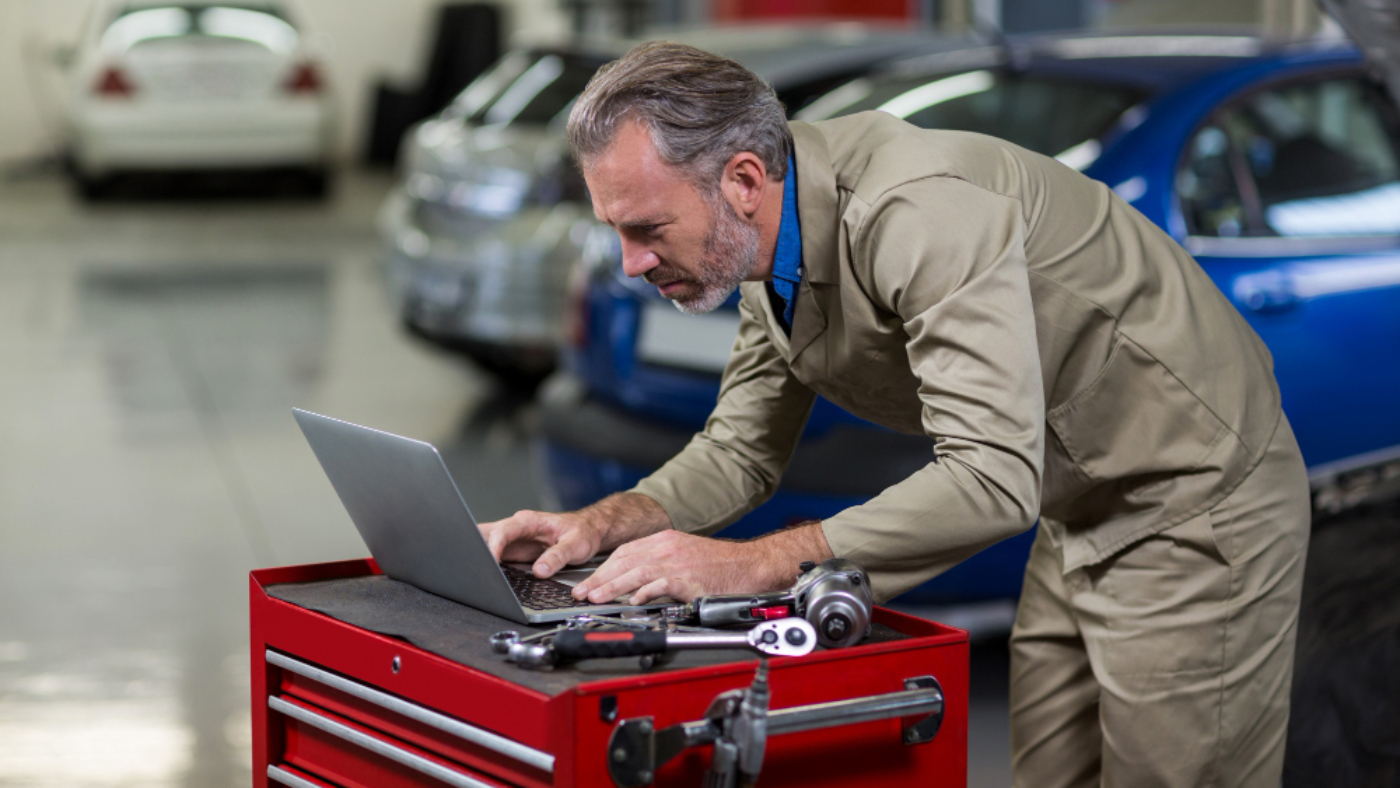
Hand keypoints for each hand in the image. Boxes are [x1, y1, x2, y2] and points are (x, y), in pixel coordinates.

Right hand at [478, 492, 672, 578]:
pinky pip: (493, 555)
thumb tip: (539, 570)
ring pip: (486, 543)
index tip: (489, 560)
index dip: (494, 545)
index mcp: (529, 521)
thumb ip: (558, 556)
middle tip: (463, 563)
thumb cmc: (583, 532)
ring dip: (475, 554)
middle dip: (473, 546)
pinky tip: (477, 573)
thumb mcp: (577, 544)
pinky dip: (484, 563)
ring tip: (464, 570)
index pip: (504, 531)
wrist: (588, 529)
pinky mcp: (513, 551)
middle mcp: (517, 528)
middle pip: (487, 534)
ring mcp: (513, 540)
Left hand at [571, 531, 760, 604]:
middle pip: (624, 561)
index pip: (624, 552)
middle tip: (581, 593)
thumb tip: (633, 583)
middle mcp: (668, 547)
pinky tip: (632, 601)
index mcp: (666, 540)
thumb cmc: (721, 566)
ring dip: (612, 586)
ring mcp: (678, 562)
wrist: (751, 565)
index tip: (588, 582)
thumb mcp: (685, 555)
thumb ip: (660, 564)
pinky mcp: (689, 579)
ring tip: (595, 598)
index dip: (603, 568)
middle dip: (599, 578)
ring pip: (636, 572)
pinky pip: (661, 584)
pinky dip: (644, 593)